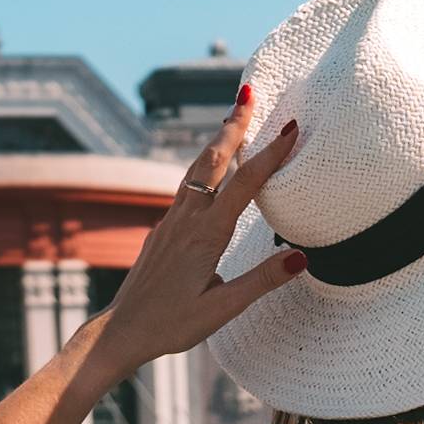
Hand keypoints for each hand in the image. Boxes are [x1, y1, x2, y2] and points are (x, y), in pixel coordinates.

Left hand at [88, 85, 307, 370]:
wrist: (121, 330)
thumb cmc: (172, 325)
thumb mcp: (223, 309)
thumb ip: (262, 280)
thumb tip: (301, 257)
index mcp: (206, 235)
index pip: (246, 184)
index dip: (270, 154)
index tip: (291, 127)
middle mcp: (187, 219)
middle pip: (214, 160)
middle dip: (233, 125)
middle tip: (249, 92)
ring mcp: (172, 221)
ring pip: (197, 168)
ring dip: (218, 139)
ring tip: (233, 115)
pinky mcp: (164, 229)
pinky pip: (187, 185)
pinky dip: (205, 164)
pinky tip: (211, 164)